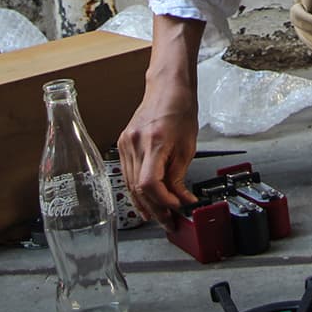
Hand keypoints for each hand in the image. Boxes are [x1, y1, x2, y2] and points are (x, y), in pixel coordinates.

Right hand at [117, 15, 203, 229]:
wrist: (167, 88)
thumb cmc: (180, 110)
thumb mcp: (188, 146)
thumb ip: (180, 175)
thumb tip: (181, 199)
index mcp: (154, 142)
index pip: (150, 183)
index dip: (163, 201)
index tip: (177, 208)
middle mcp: (135, 143)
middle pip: (139, 188)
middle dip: (155, 209)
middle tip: (169, 222)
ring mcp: (125, 144)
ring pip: (130, 184)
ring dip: (145, 204)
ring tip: (160, 218)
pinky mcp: (123, 144)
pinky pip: (127, 174)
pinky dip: (137, 191)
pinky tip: (146, 202)